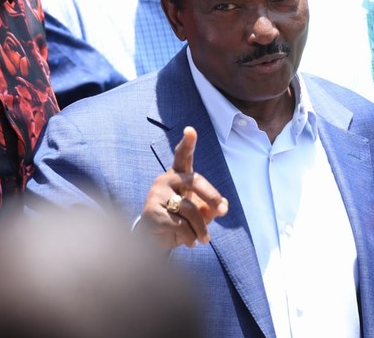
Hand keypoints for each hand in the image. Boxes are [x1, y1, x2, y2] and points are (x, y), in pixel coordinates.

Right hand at [139, 127, 228, 249]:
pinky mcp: (152, 211)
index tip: (190, 130)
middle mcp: (166, 180)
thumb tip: (221, 207)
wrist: (155, 242)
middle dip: (212, 197)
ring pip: (191, 208)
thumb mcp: (200, 213)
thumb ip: (211, 207)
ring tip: (204, 240)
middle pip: (196, 181)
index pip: (183, 156)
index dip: (187, 143)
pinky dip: (190, 236)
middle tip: (222, 211)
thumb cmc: (180, 222)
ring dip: (202, 228)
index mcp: (179, 175)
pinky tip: (190, 243)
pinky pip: (180, 223)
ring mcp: (157, 194)